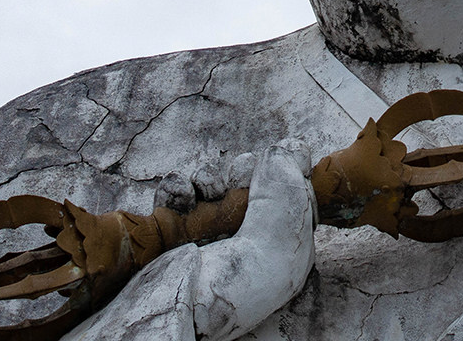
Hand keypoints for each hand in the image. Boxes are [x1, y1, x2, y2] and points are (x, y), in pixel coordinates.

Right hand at [69, 139, 315, 340]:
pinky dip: (177, 188)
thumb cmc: (230, 288)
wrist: (170, 315)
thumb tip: (292, 147)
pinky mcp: (174, 236)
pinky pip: (178, 196)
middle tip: (233, 183)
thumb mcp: (276, 240)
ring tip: (204, 191)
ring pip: (213, 184)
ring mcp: (209, 237)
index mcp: (281, 244)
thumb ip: (287, 187)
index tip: (269, 169)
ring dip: (208, 178)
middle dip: (240, 172)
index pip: (289, 191)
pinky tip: (181, 197)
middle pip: (250, 183)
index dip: (279, 171)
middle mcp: (248, 240)